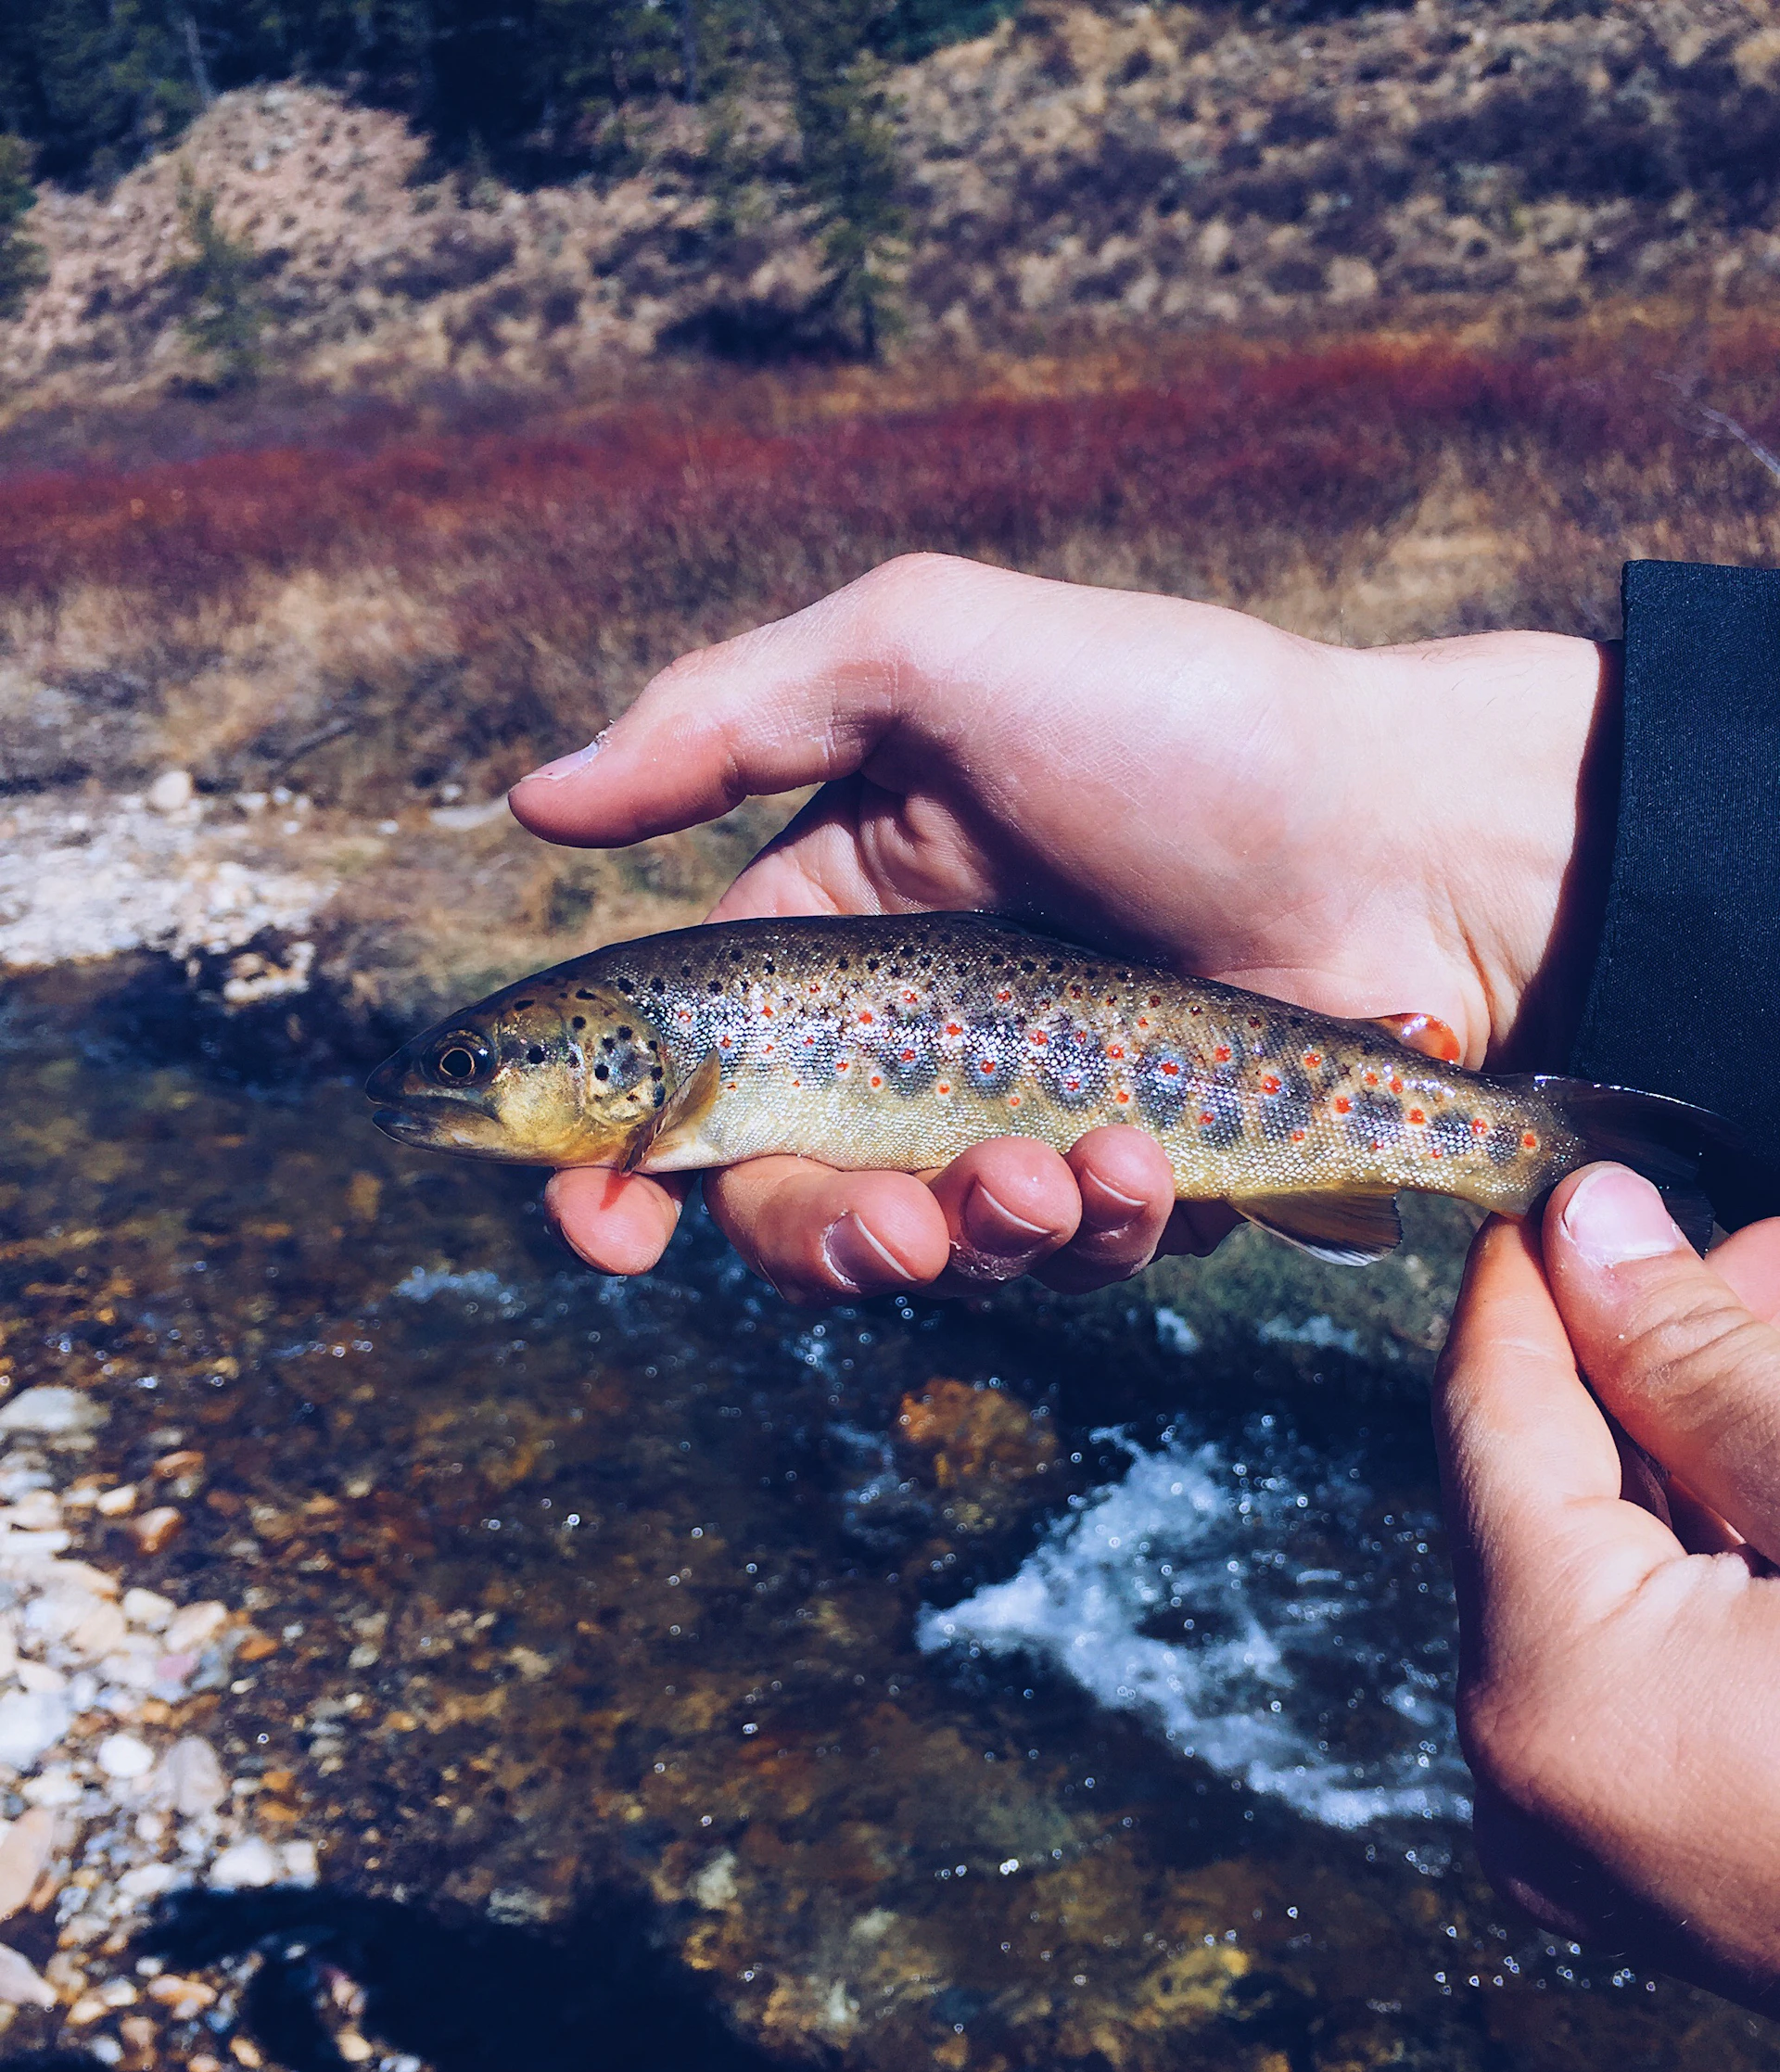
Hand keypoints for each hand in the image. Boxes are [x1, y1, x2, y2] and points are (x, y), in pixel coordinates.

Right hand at [509, 554, 1615, 1300]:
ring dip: (980, 1231)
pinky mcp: (1131, 1179)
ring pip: (927, 1247)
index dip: (611, 1167)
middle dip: (821, 1239)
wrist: (1410, 836)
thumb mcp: (930, 656)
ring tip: (1067, 1165)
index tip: (600, 1229)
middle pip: (783, 1199)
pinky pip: (1065, 1262)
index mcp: (834, 923)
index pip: (679, 1071)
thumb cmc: (1176, 725)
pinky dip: (1096, 1232)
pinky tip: (1149, 1160)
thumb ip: (723, 717)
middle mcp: (911, 1033)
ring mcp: (1022, 1113)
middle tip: (893, 1227)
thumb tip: (530, 802)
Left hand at [1437, 1163, 1779, 2008]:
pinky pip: (1647, 1656)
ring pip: (1604, 1567)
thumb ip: (1707, 1362)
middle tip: (1746, 1250)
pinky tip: (1774, 1473)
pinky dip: (1713, 1556)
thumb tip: (1592, 1226)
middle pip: (1546, 1489)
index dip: (1531, 1280)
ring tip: (1775, 1332)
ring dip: (1697, 1448)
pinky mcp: (1663, 1863)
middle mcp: (1532, 1780)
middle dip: (1650, 1354)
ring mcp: (1594, 1846)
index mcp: (1552, 1688)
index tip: (1574, 1180)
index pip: (1487, 1416)